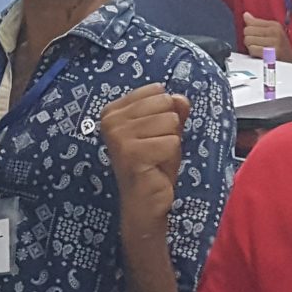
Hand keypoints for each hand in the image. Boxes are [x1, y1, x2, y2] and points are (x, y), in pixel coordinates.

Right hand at [101, 84, 190, 236]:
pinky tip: (156, 166)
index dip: (165, 113)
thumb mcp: (166, 131)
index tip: (152, 134)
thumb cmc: (153, 163)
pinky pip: (172, 142)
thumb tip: (180, 98)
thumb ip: (173, 110)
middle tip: (156, 148)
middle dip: (170, 128)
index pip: (157, 91)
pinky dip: (171, 156)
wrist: (146, 199)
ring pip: (171, 122)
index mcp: (113, 110)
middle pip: (165, 104)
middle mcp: (111, 120)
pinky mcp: (132, 153)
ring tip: (156, 157)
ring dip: (171, 142)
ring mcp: (119, 136)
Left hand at [243, 12, 291, 62]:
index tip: (256, 35)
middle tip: (257, 43)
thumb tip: (246, 15)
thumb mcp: (272, 31)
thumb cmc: (279, 46)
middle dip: (249, 38)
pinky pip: (252, 49)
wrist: (291, 61)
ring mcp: (274, 43)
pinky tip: (259, 54)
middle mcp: (275, 32)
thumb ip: (258, 23)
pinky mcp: (271, 54)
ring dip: (250, 46)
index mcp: (275, 25)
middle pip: (248, 30)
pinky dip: (253, 53)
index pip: (252, 22)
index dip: (249, 29)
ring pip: (248, 40)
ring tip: (259, 48)